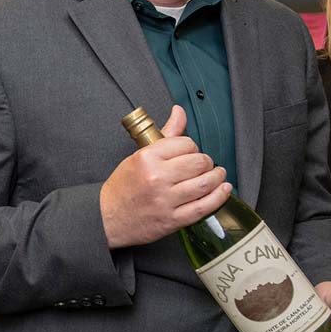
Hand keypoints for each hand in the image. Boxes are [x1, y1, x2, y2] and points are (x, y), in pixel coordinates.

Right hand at [100, 105, 229, 248]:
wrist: (107, 218)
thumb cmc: (123, 187)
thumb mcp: (139, 156)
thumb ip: (164, 135)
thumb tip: (179, 111)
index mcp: (147, 158)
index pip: (186, 144)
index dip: (192, 147)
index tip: (190, 153)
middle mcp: (157, 178)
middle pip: (198, 162)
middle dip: (206, 162)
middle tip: (205, 165)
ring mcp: (165, 200)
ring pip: (204, 184)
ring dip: (217, 177)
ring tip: (218, 175)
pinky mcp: (172, 220)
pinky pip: (203, 207)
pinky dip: (218, 197)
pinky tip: (223, 189)